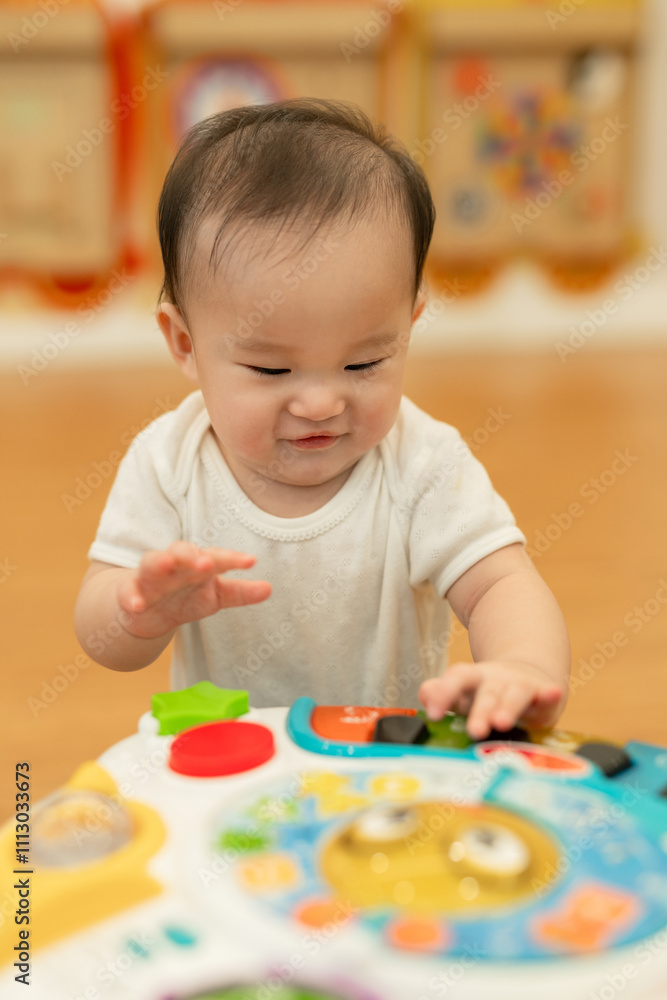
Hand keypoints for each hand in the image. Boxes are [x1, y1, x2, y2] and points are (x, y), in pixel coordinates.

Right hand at [117, 541, 271, 638]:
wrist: (146, 611)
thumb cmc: (185, 596)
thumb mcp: (215, 596)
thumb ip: (240, 593)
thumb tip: (269, 589)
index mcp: (198, 562)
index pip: (217, 556)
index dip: (233, 559)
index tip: (251, 561)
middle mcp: (174, 565)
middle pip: (182, 551)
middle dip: (193, 555)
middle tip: (207, 562)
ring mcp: (150, 577)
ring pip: (152, 563)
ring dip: (159, 563)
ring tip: (167, 565)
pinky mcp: (130, 592)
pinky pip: (128, 592)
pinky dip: (131, 597)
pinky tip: (136, 604)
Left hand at [419, 660, 565, 740]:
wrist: (527, 674)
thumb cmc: (487, 693)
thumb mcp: (464, 693)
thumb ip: (442, 694)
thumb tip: (425, 694)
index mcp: (473, 678)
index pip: (457, 679)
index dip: (444, 693)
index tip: (433, 714)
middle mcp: (496, 679)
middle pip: (487, 692)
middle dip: (481, 711)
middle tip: (474, 731)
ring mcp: (521, 685)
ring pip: (515, 694)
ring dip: (508, 707)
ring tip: (501, 722)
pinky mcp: (544, 694)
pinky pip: (547, 694)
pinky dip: (549, 694)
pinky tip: (552, 693)